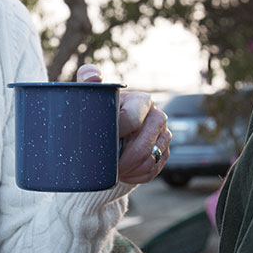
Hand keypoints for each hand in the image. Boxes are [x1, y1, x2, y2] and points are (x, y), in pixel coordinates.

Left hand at [77, 64, 170, 184]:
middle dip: (123, 160)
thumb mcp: (94, 97)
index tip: (101, 143)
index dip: (115, 135)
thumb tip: (92, 76)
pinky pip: (153, 171)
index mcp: (142, 101)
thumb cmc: (101, 113)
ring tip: (114, 172)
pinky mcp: (164, 154)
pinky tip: (124, 174)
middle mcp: (158, 117)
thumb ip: (89, 80)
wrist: (111, 133)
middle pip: (144, 146)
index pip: (132, 120)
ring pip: (150, 161)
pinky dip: (137, 176)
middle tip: (107, 166)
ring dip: (130, 170)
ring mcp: (164, 136)